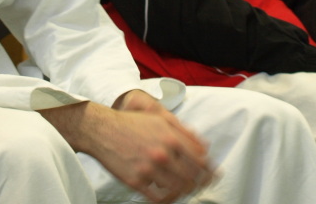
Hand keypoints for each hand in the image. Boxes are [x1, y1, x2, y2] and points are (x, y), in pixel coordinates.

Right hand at [40, 91, 213, 202]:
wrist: (102, 130)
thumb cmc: (131, 123)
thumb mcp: (160, 119)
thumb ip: (184, 131)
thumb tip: (205, 146)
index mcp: (171, 138)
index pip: (200, 160)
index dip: (210, 170)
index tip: (213, 175)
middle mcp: (162, 154)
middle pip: (192, 178)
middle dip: (200, 184)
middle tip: (202, 186)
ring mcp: (148, 169)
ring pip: (177, 190)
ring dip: (184, 192)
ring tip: (185, 191)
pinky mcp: (135, 182)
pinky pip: (158, 198)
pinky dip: (167, 200)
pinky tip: (168, 196)